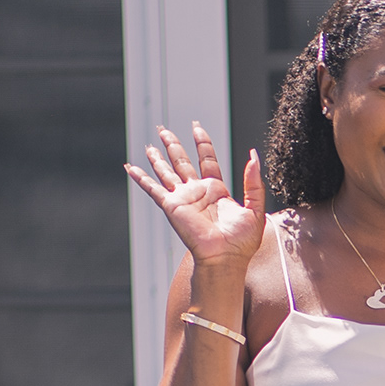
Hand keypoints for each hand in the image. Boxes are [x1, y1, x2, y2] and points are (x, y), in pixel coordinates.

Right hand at [126, 123, 265, 272]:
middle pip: (182, 162)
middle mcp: (197, 192)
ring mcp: (183, 198)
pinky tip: (130, 167)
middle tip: (163, 129)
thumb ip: (253, 182)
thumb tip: (254, 156)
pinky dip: (140, 178)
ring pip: (166, 172)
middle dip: (173, 145)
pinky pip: (153, 189)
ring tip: (150, 143)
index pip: (207, 160)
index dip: (202, 143)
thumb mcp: (255, 207)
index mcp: (217, 191)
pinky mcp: (171, 206)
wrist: (225, 257)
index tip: (196, 128)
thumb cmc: (242, 241)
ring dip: (157, 157)